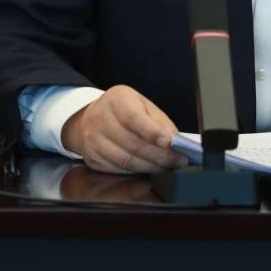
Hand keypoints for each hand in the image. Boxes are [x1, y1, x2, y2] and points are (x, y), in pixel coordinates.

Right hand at [60, 84, 187, 174]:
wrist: (92, 118)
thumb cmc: (124, 110)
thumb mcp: (143, 106)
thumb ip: (160, 123)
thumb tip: (176, 143)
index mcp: (116, 99)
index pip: (134, 118)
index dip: (152, 132)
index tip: (170, 143)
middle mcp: (100, 118)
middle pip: (132, 143)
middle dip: (160, 155)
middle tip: (179, 160)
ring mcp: (93, 139)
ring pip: (127, 160)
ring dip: (151, 166)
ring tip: (168, 166)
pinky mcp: (92, 158)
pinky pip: (119, 169)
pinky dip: (138, 171)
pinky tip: (150, 168)